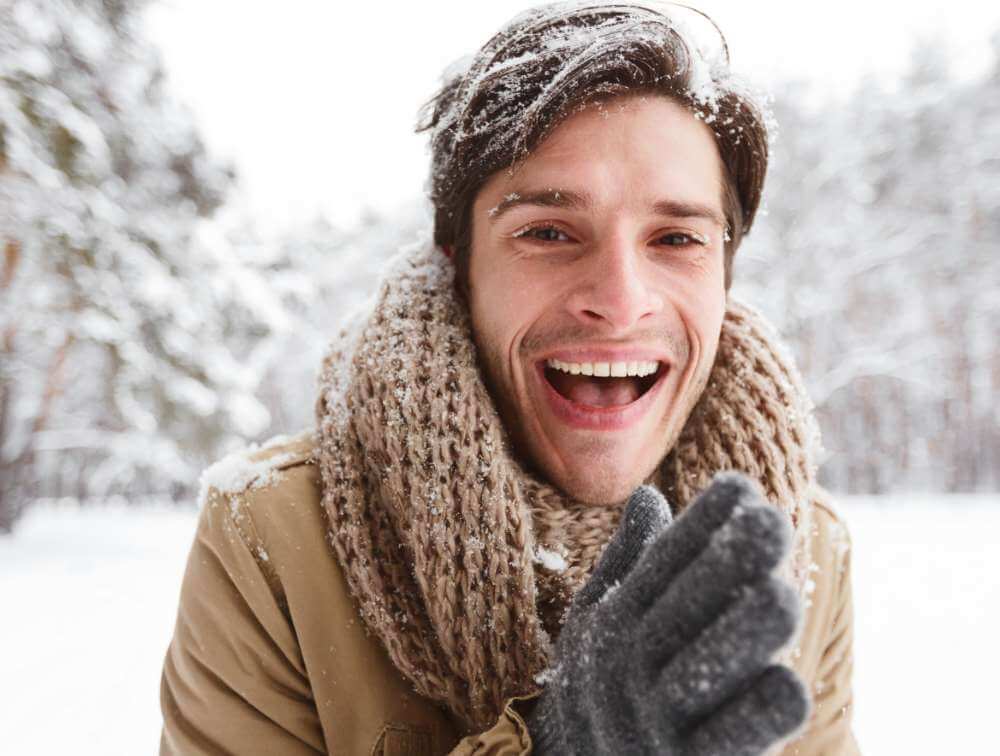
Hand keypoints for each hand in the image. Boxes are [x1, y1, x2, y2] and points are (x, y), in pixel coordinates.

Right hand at [528, 473, 810, 754]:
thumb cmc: (603, 683)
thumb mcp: (600, 621)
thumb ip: (629, 561)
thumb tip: (649, 493)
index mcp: (614, 624)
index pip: (659, 567)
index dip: (699, 527)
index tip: (740, 486)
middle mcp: (627, 669)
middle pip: (679, 613)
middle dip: (725, 568)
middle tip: (772, 525)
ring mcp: (652, 723)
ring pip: (698, 676)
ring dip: (739, 637)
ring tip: (784, 596)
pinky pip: (719, 745)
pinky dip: (753, 720)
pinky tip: (789, 687)